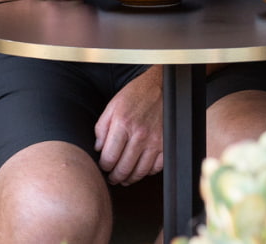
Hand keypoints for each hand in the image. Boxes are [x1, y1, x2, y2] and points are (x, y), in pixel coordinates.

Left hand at [94, 66, 163, 184]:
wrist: (160, 86)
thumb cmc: (136, 95)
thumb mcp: (112, 106)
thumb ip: (101, 128)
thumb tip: (98, 149)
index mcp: (123, 124)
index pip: (109, 158)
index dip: (103, 167)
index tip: (104, 166)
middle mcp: (140, 134)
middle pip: (124, 169)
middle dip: (115, 177)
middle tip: (112, 177)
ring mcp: (155, 140)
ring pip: (140, 172)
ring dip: (130, 178)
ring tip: (125, 177)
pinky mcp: (166, 143)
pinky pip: (156, 167)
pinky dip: (147, 172)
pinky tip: (141, 168)